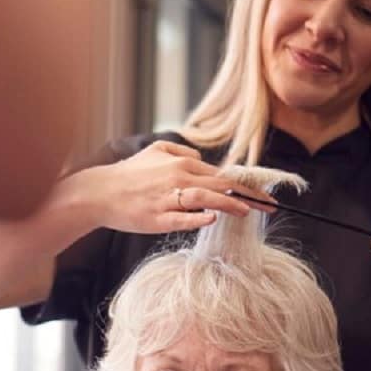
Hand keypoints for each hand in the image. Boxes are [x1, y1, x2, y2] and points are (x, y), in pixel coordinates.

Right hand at [77, 140, 274, 234]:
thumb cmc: (127, 174)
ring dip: (230, 205)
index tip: (264, 193)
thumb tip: (201, 159)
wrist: (99, 192)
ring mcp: (167, 199)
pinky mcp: (156, 218)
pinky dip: (198, 218)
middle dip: (249, 196)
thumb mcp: (154, 151)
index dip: (246, 184)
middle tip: (271, 206)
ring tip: (248, 212)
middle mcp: (178, 178)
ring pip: (206, 198)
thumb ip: (181, 151)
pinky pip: (182, 218)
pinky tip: (212, 220)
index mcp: (181, 163)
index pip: (222, 174)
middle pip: (221, 185)